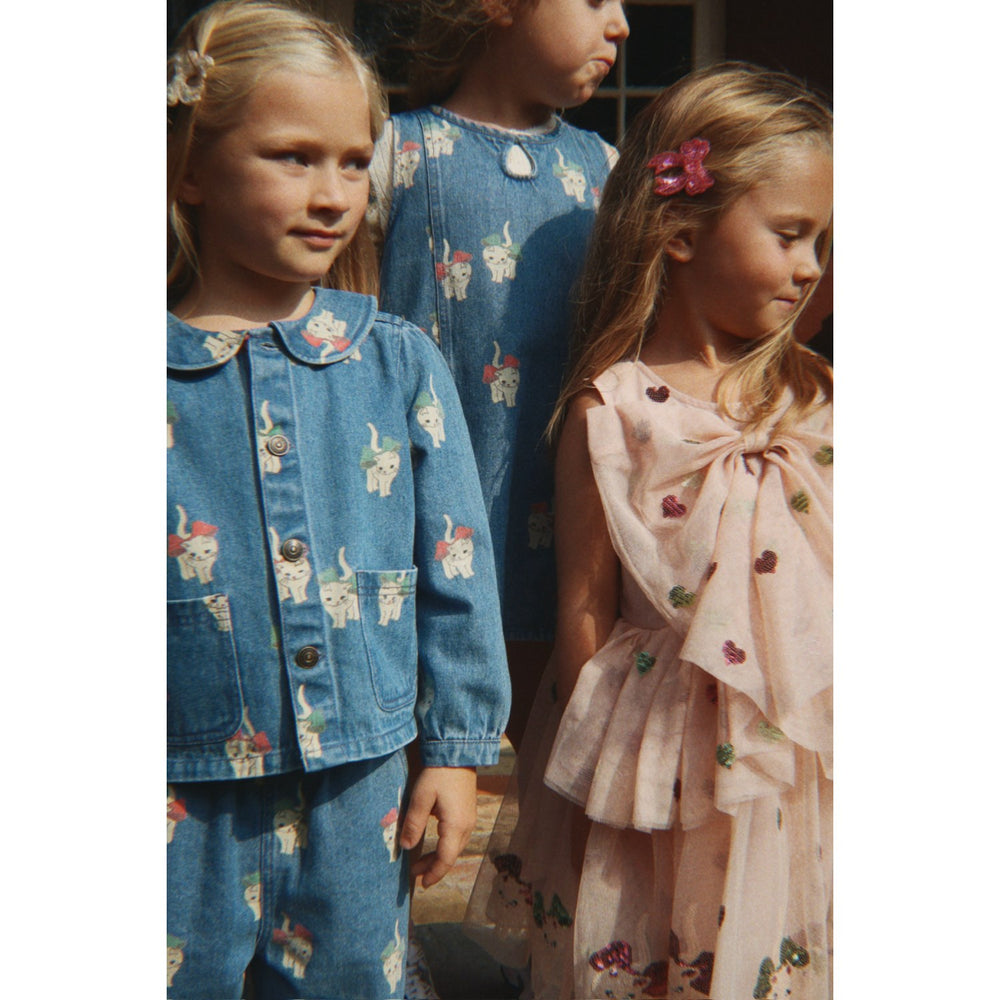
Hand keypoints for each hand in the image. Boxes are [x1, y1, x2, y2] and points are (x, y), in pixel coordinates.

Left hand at [400, 766, 476, 888]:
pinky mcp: (468, 812)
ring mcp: (469, 819)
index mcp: (455, 826)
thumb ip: (413, 823)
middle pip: (451, 856)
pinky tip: (434, 843)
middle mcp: (467, 826)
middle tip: (415, 874)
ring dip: (439, 857)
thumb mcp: (421, 798)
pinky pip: (457, 838)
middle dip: (434, 867)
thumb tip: (406, 847)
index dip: (434, 873)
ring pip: (455, 847)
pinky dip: (445, 846)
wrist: (457, 753)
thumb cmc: (438, 774)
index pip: (445, 859)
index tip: (421, 884)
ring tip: (421, 862)